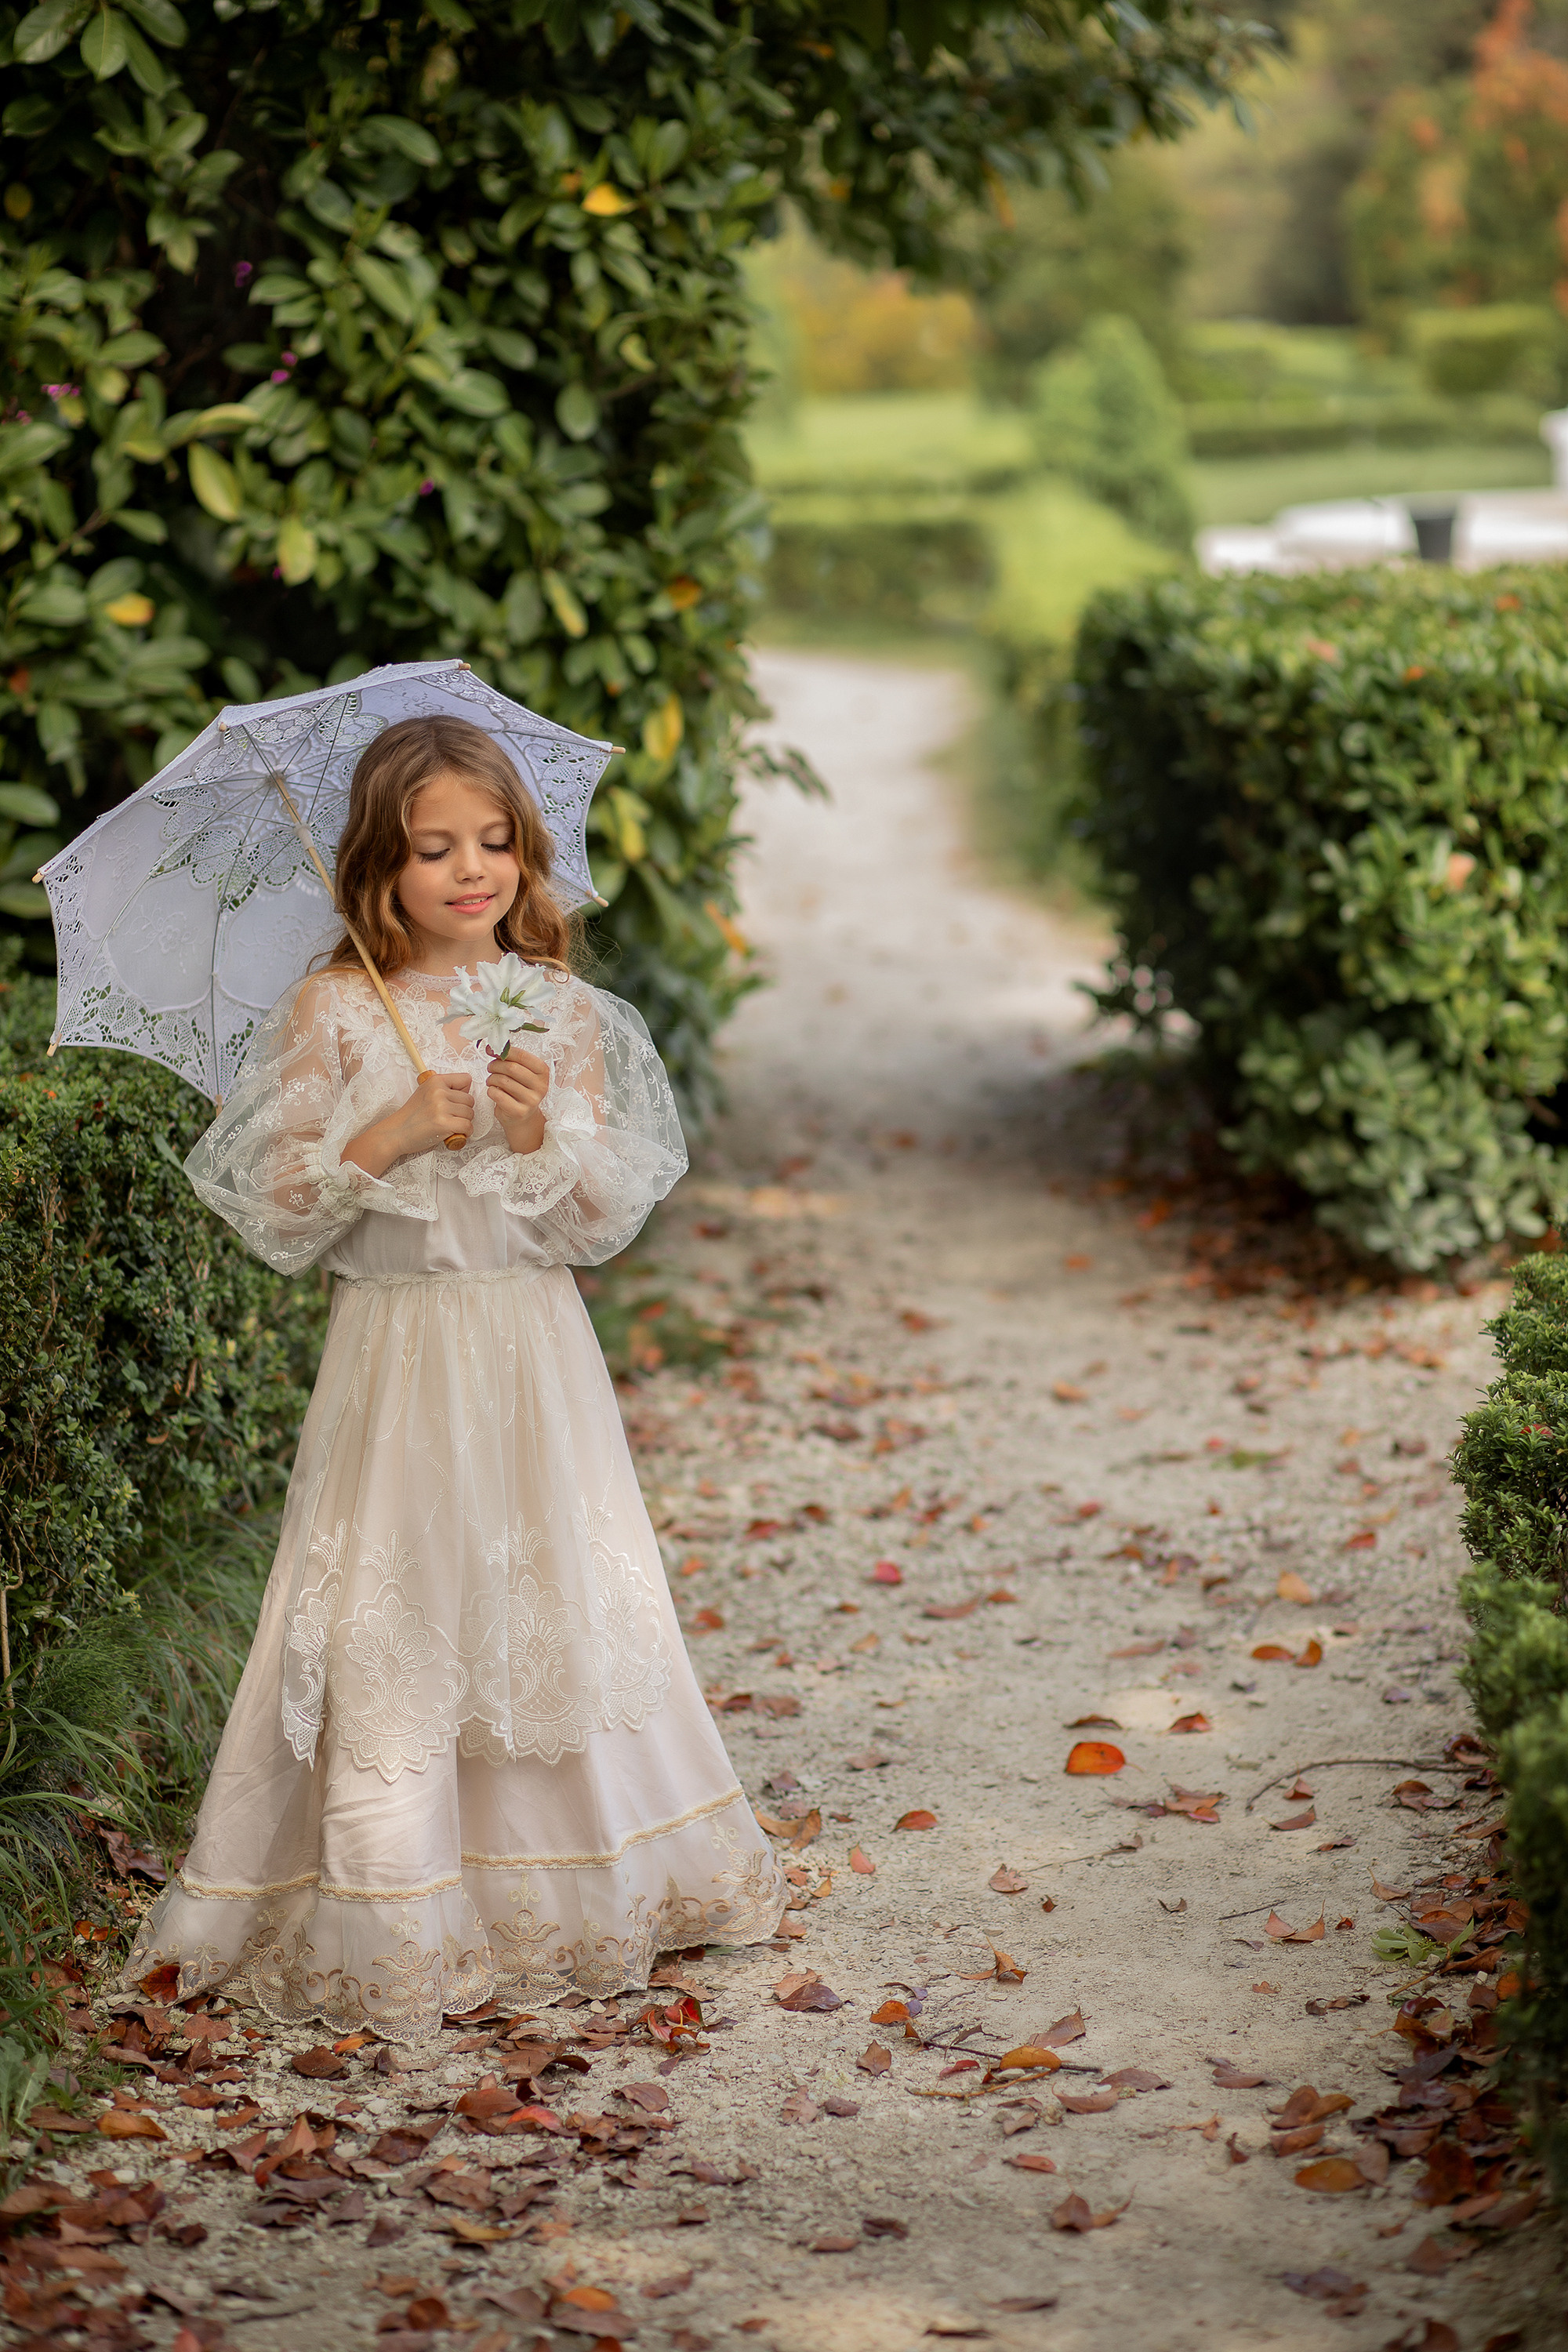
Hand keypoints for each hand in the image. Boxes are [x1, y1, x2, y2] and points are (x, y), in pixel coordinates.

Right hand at [342, 1070, 473, 1176]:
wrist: (396, 1132)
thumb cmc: (412, 1115)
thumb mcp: (425, 1092)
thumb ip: (443, 1088)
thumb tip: (466, 1091)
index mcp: (435, 1081)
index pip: (466, 1079)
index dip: (463, 1092)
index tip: (453, 1102)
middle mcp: (439, 1091)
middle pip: (470, 1100)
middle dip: (463, 1111)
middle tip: (450, 1117)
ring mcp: (441, 1107)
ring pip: (470, 1114)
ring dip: (464, 1122)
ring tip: (450, 1125)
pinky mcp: (444, 1123)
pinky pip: (468, 1126)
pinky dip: (465, 1133)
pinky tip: (454, 1133)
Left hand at [487, 1045, 548, 1155]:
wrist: (522, 1117)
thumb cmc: (519, 1089)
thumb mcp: (521, 1073)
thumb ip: (510, 1059)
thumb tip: (491, 1047)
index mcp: (543, 1072)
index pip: (522, 1056)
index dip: (504, 1051)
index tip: (492, 1051)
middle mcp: (541, 1086)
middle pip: (511, 1068)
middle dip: (495, 1065)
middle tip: (490, 1068)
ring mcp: (531, 1100)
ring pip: (503, 1081)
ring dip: (491, 1079)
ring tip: (491, 1081)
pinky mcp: (519, 1112)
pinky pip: (497, 1095)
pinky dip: (491, 1090)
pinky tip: (494, 1091)